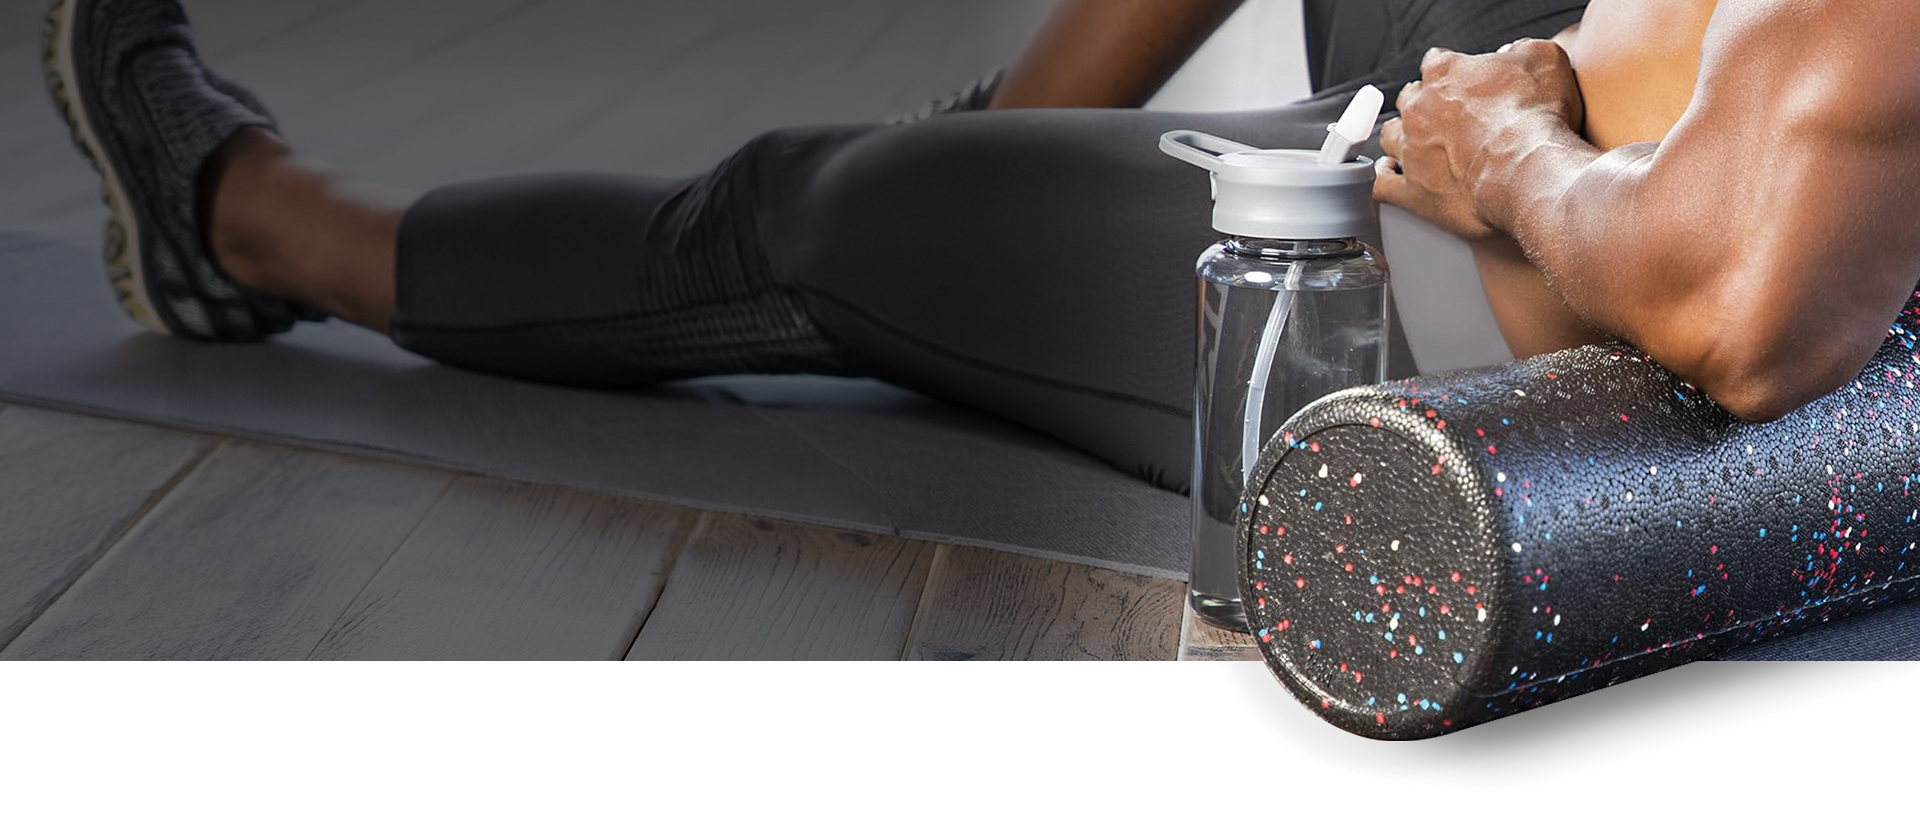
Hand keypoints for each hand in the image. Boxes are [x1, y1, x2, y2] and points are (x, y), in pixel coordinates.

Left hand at [1374, 40, 1584, 240]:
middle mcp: (1419, 109)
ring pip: (1390, 136)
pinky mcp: (1411, 190)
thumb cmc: (1536, 119)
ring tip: (1416, 144)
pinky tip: (1391, 176)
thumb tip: (1513, 52)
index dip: (1452, 73)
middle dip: (1425, 105)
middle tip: (1447, 117)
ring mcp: (1411, 150)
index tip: (1464, 83)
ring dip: (1401, 137)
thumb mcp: (1544, 59)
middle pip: (1410, 99)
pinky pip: (1381, 185)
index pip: (1437, 61)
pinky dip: (1384, 179)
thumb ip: (1521, 50)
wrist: (1527, 172)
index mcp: (1446, 72)